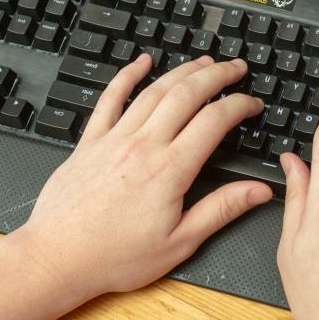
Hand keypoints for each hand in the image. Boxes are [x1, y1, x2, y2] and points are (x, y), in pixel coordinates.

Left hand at [14, 54, 273, 302]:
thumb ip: (220, 210)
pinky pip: (110, 98)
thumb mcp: (179, 242)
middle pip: (187, 94)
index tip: (253, 104)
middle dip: (217, 75)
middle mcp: (143, 145)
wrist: (59, 257)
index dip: (239, 105)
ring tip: (203, 62)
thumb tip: (258, 191)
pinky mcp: (90, 141)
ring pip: (154, 90)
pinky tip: (141, 62)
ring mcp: (114, 138)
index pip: (214, 121)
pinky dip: (127, 75)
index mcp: (170, 170)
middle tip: (236, 68)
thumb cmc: (115, 256)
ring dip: (182, 71)